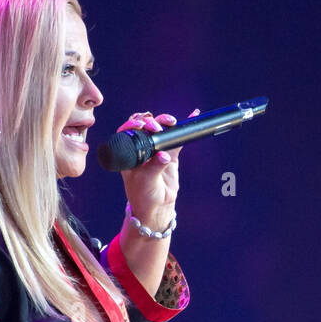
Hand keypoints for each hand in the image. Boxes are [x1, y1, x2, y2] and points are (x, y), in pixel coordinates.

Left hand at [117, 108, 200, 222]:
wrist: (157, 206)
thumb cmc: (143, 195)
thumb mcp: (145, 181)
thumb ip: (154, 167)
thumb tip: (164, 155)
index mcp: (128, 151)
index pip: (128, 131)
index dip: (134, 124)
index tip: (142, 125)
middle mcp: (141, 147)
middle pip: (145, 125)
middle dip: (152, 121)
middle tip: (158, 128)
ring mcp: (156, 149)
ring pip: (161, 129)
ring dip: (166, 122)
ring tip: (172, 122)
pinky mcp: (170, 154)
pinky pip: (177, 138)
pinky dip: (183, 129)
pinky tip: (192, 115)